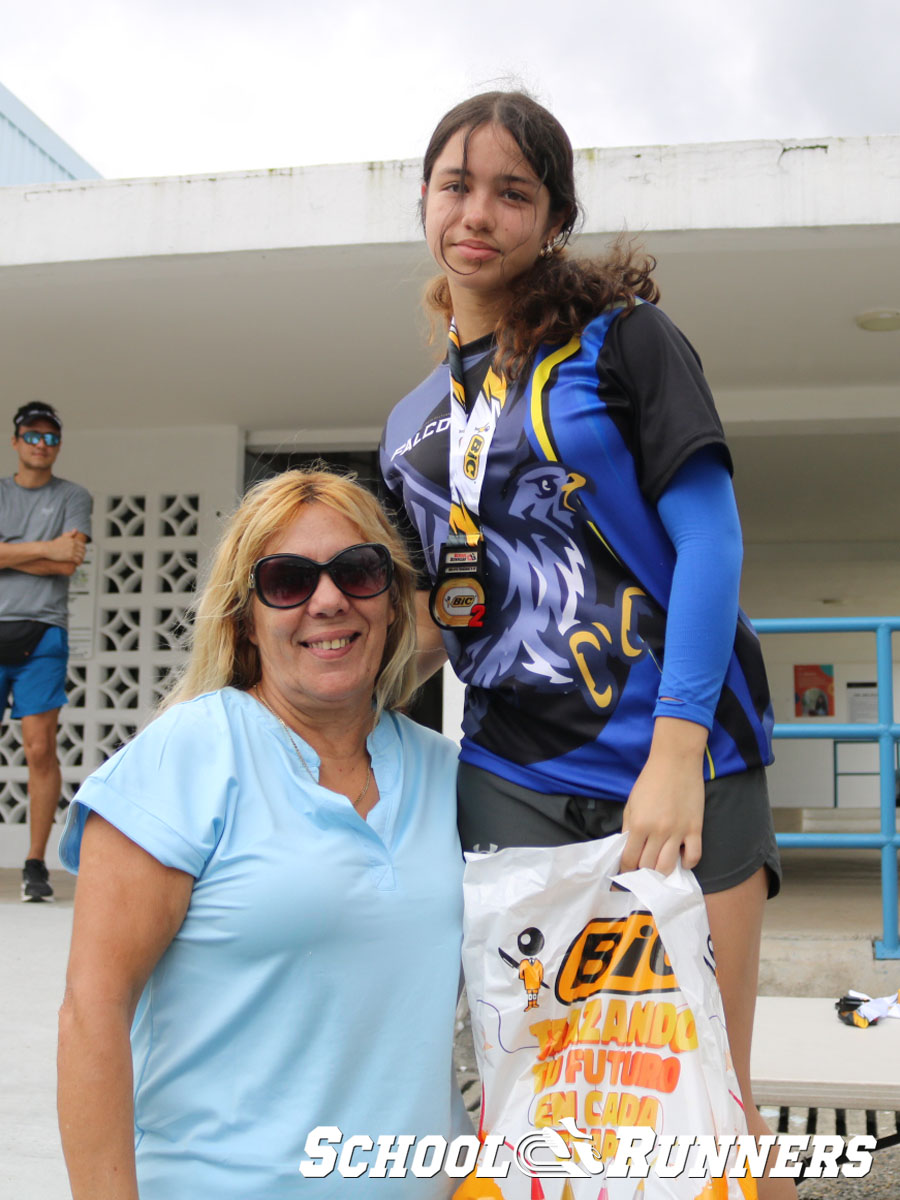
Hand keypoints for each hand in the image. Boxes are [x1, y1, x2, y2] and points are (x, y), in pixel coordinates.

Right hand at [45, 530, 85, 564]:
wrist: (48, 549)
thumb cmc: (54, 544)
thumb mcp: (63, 537)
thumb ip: (70, 534)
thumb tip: (76, 529)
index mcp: (73, 540)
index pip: (83, 545)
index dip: (83, 550)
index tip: (82, 553)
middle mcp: (74, 545)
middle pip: (83, 551)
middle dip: (83, 555)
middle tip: (81, 558)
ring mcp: (72, 551)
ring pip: (81, 556)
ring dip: (81, 559)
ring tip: (79, 562)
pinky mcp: (70, 557)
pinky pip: (78, 560)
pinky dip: (79, 562)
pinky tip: (77, 564)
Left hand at [620, 717, 706, 875]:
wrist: (675, 761)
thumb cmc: (650, 781)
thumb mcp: (631, 803)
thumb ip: (629, 828)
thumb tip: (627, 850)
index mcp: (639, 824)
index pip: (629, 859)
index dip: (625, 871)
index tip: (625, 875)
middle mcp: (658, 832)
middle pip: (648, 867)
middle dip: (641, 874)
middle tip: (640, 875)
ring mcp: (679, 831)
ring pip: (668, 867)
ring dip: (661, 873)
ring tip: (657, 872)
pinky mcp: (695, 829)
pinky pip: (694, 856)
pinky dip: (687, 864)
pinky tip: (681, 860)